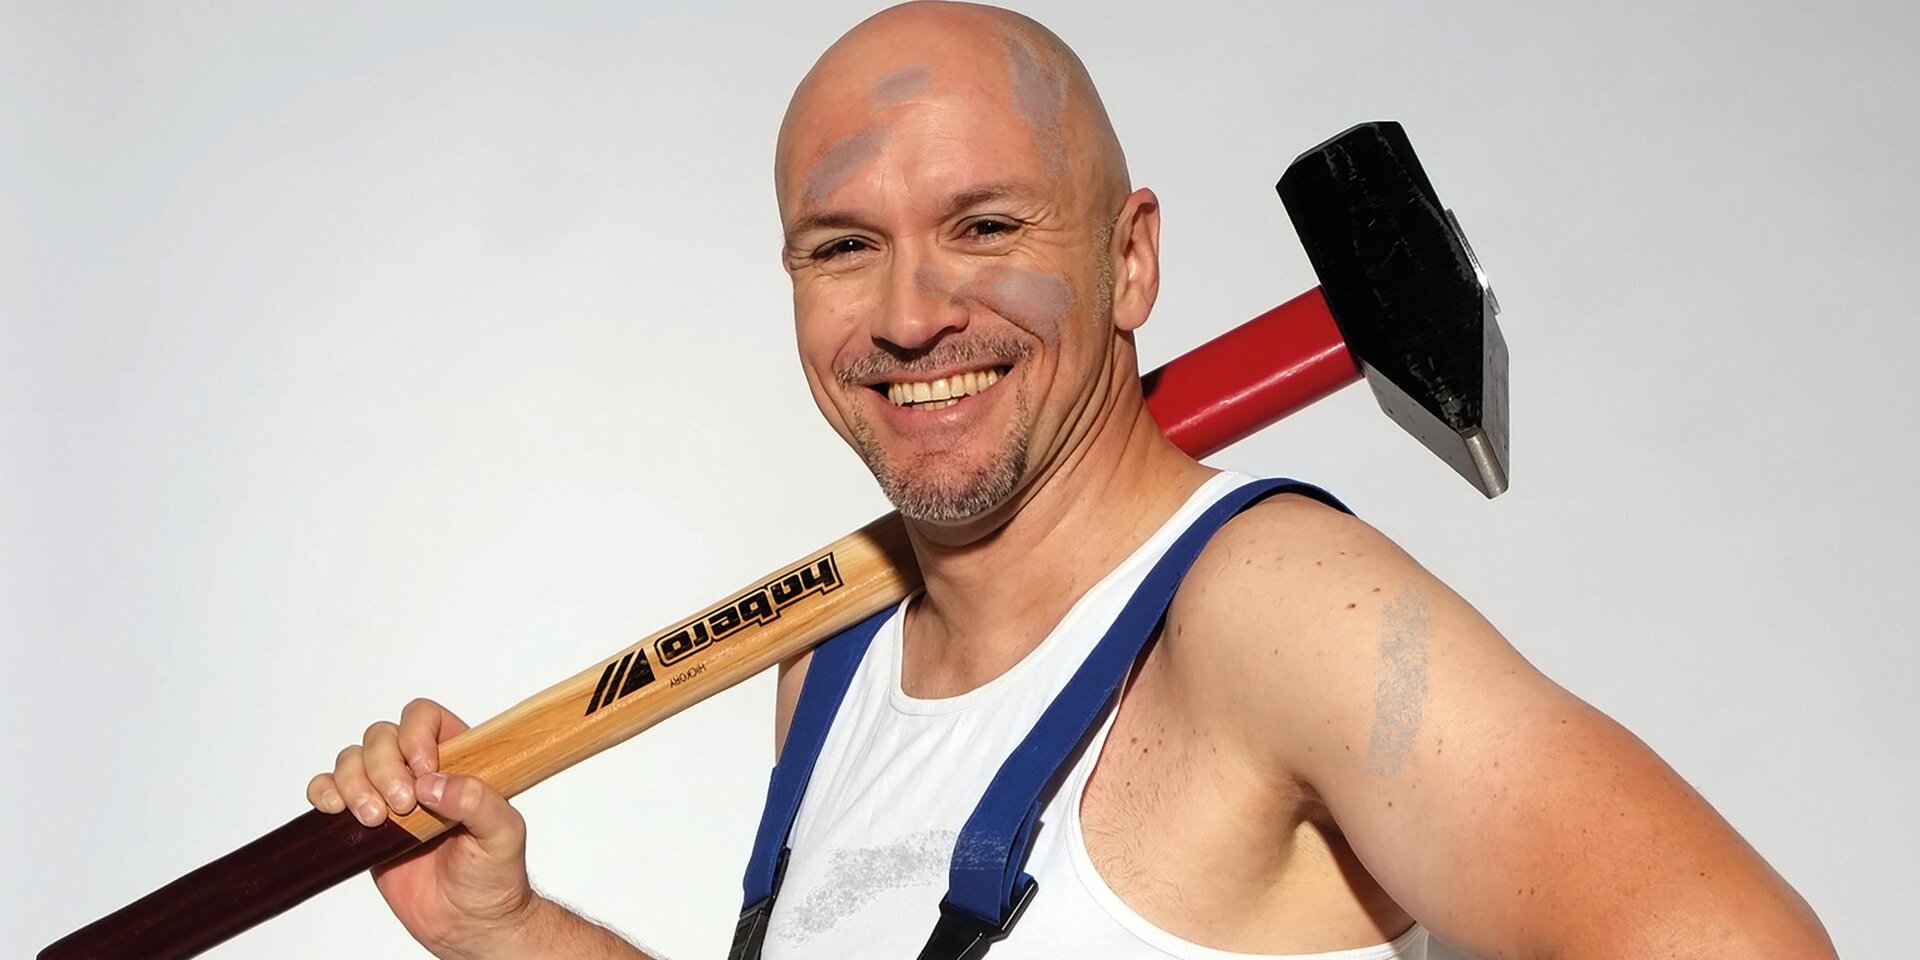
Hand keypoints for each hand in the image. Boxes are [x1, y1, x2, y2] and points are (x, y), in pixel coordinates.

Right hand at [307, 698, 535, 958]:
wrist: (466, 924)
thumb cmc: (493, 877)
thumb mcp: (504, 836)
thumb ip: (478, 803)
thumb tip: (434, 784)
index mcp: (459, 761)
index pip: (426, 718)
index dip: (416, 735)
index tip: (423, 771)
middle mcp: (419, 772)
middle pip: (381, 736)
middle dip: (383, 768)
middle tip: (401, 807)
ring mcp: (387, 795)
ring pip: (352, 759)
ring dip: (354, 783)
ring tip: (375, 820)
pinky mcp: (361, 823)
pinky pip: (329, 790)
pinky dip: (324, 791)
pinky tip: (335, 810)